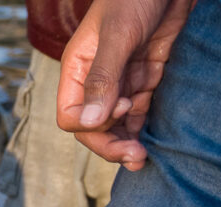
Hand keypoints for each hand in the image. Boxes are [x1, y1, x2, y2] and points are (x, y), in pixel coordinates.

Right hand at [57, 0, 193, 169]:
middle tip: (135, 157)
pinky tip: (150, 140)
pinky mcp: (143, 78)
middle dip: (110, 144)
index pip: (71, 116)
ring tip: (141, 158)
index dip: (94, 123)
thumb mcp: (117, 35)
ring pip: (115, 124)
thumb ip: (102, 79)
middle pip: (92, 127)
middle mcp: (94, 81)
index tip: (124, 107)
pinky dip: (141, 128)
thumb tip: (89, 123)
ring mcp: (120, 80)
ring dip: (126, 142)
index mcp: (77, 70)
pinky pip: (138, 112)